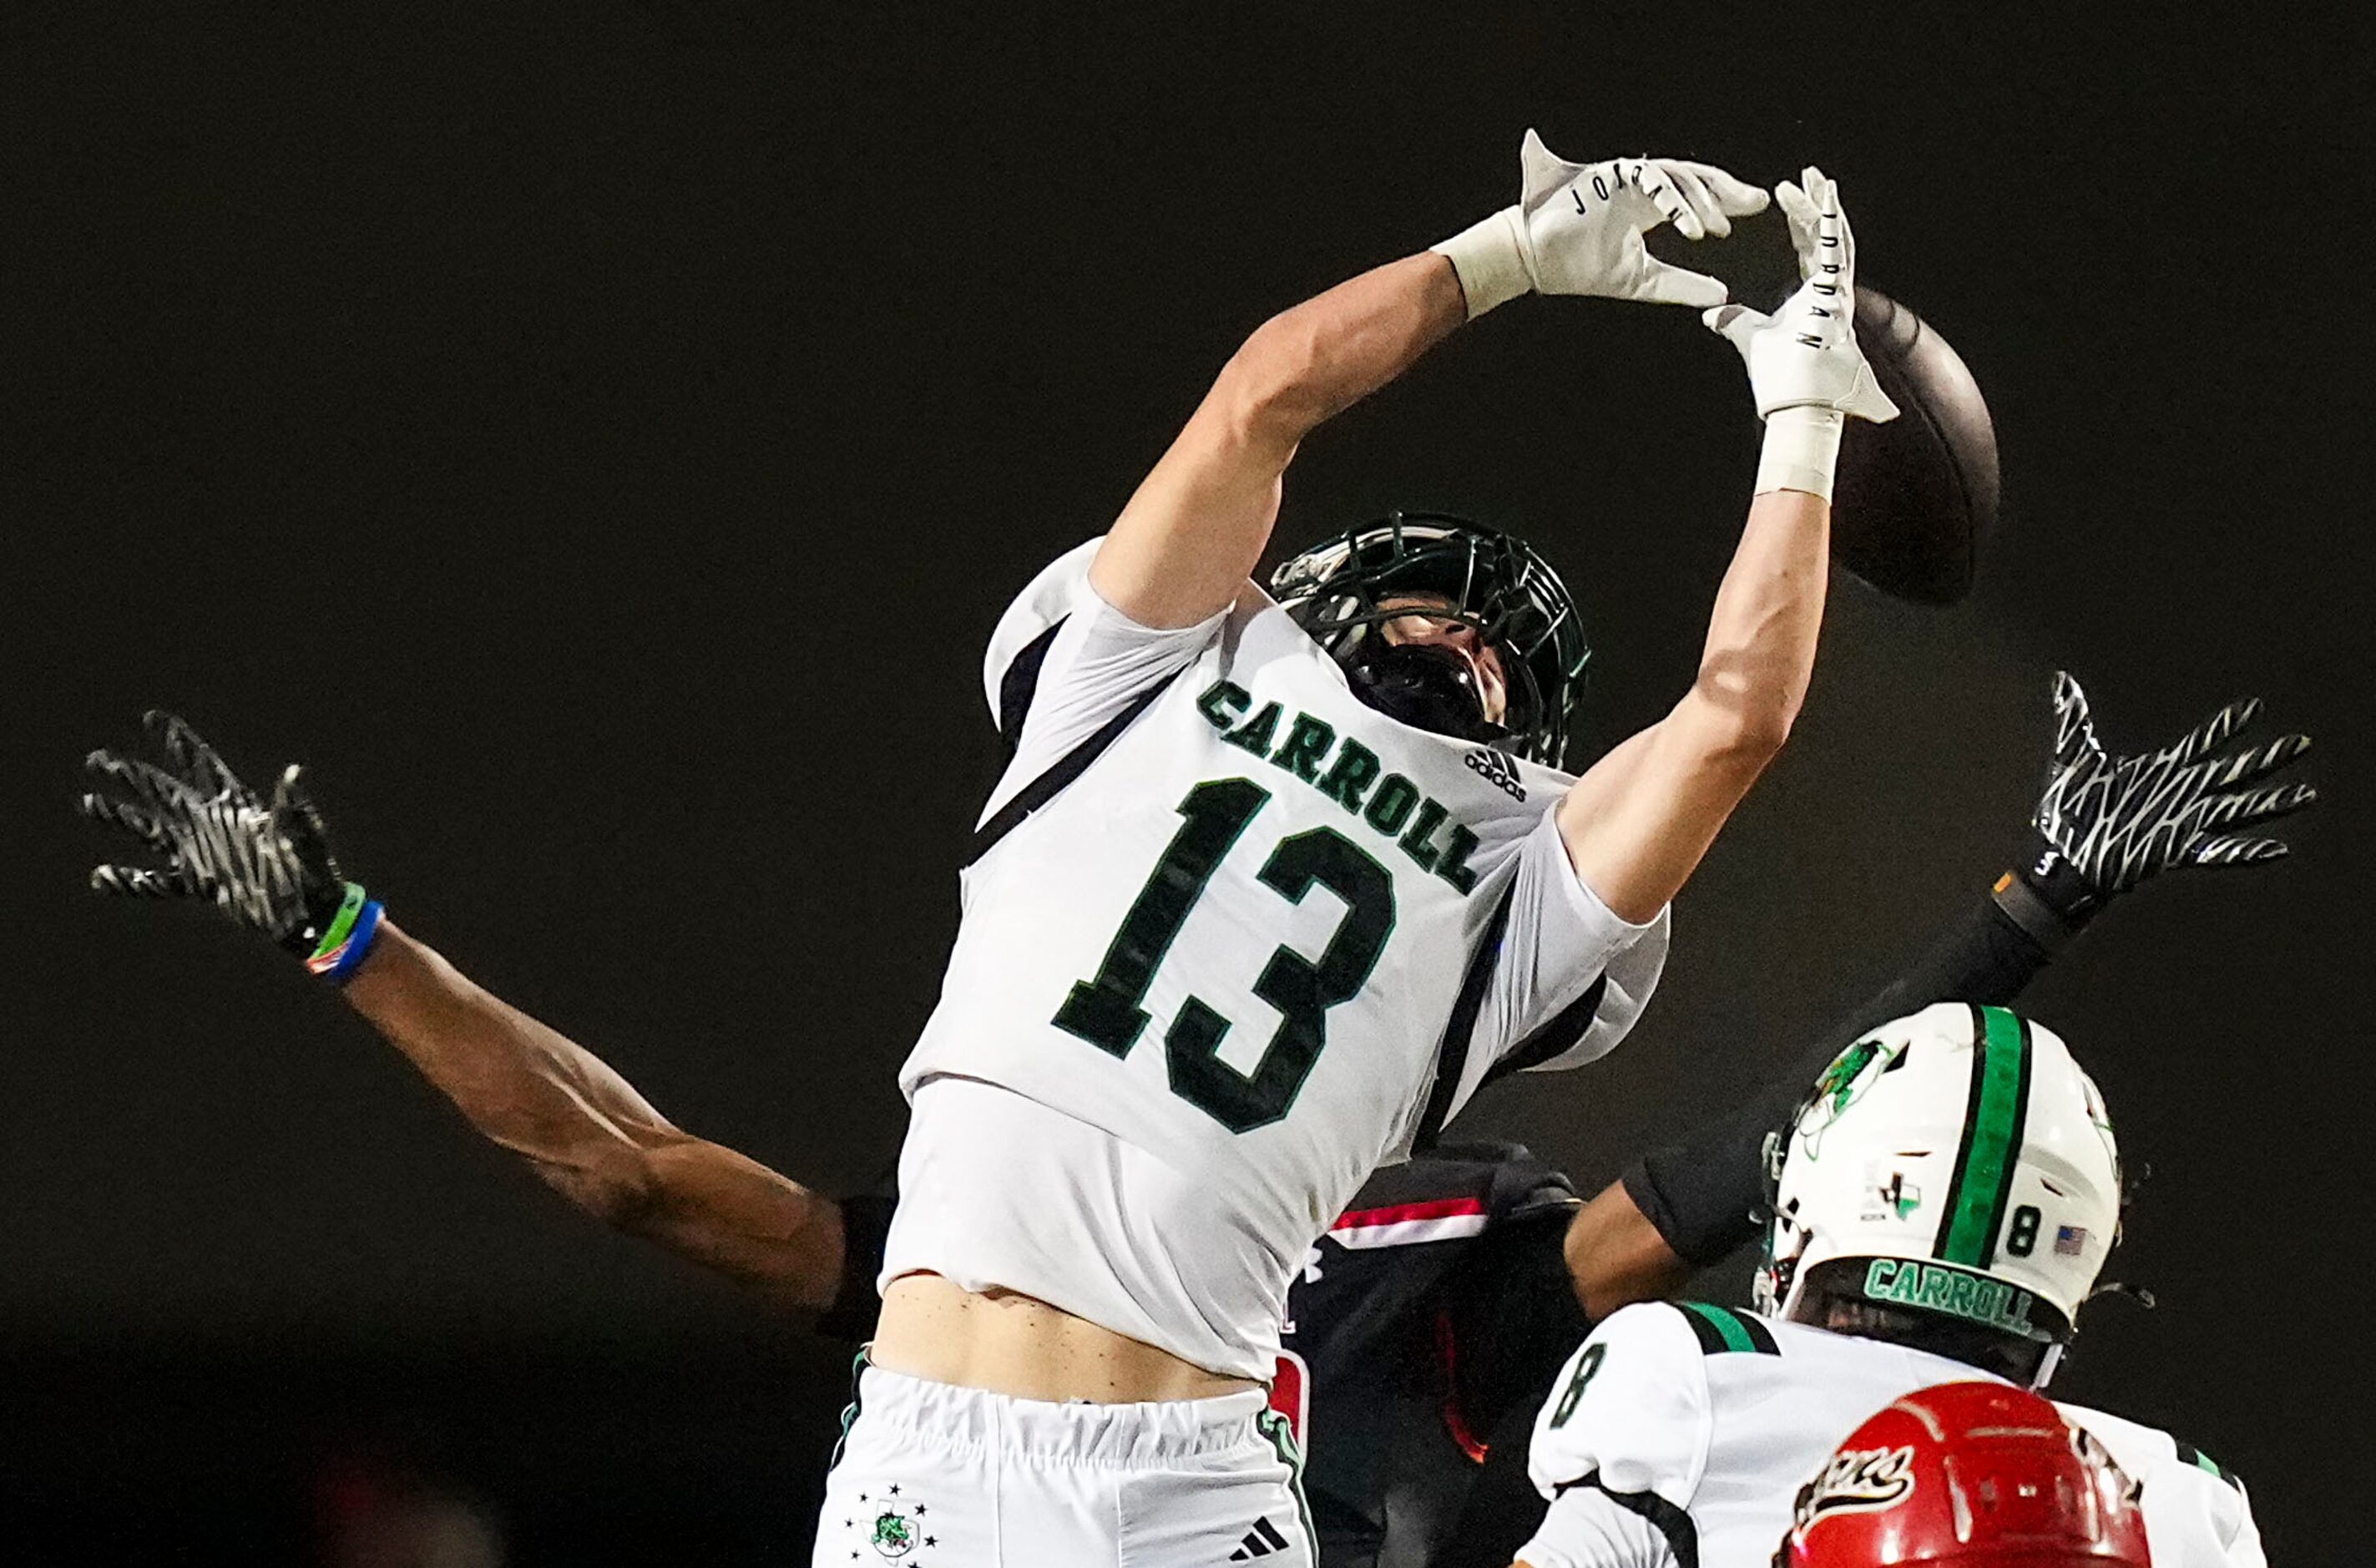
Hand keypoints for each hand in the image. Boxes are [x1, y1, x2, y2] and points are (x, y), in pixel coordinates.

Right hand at [82, 711, 367, 969]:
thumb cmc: (312, 868)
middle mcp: (211, 825)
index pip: (202, 767)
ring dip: (121, 818)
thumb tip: (294, 770)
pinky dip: (129, 882)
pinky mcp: (200, 885)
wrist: (308, 912)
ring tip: (89, 802)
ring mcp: (202, 854)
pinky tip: (101, 876)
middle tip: (99, 758)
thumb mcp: (304, 832)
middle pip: (164, 793)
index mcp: (236, 806)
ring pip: (151, 831)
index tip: (153, 718)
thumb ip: (292, 804)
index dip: (179, 743)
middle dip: (133, 776)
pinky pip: (156, 883)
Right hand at [1514, 133, 1767, 306]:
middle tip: (1755, 203)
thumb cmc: (1581, 268)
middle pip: (1695, 179)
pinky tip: (1690, 227)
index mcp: (1651, 207)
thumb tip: (1722, 294)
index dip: (1727, 201)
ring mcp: (1628, 178)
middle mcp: (1643, 188)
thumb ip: (1683, 285)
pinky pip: (1652, 181)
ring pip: (1678, 177)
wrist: (1539, 262)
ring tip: (1718, 230)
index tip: (1756, 210)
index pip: (1698, 196)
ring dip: (1700, 203)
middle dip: (1726, 190)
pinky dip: (1674, 203)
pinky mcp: (1612, 175)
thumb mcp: (1645, 282)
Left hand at [1704, 167, 1898, 421]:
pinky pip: (1836, 251)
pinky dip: (1829, 223)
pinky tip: (1824, 199)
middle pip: (1826, 235)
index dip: (1801, 220)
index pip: (1810, 248)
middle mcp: (1832, 289)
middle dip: (1817, 203)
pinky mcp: (1837, 294)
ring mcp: (1839, 291)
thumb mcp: (1748, 336)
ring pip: (1835, 237)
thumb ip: (1732, 320)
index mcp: (1814, 295)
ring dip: (1824, 206)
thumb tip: (1709, 314)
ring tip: (1814, 177)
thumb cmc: (1781, 376)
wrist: (1797, 400)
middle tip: (1807, 174)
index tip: (1787, 196)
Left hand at [2027, 671, 2315, 913]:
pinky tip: (2276, 849)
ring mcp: (2180, 823)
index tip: (2254, 706)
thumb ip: (2074, 717)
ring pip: (2237, 809)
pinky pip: (2218, 851)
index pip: (2203, 743)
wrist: (2059, 858)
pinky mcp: (2175, 852)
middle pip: (2233, 773)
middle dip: (2268, 758)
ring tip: (2306, 794)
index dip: (2228, 726)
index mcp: (2160, 771)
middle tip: (2302, 742)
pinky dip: (2246, 851)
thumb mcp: (2072, 756)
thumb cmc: (2066, 811)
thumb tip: (2061, 679)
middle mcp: (2179, 794)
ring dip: (2271, 802)